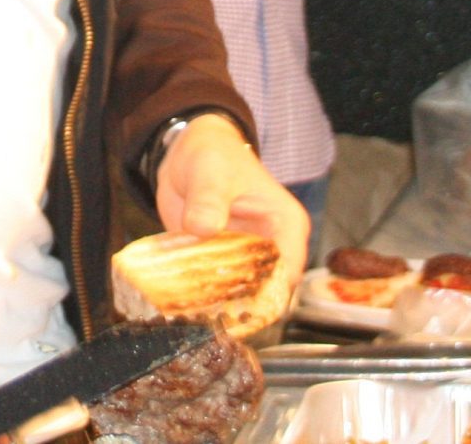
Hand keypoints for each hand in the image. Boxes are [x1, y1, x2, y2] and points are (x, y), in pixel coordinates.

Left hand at [153, 114, 309, 299]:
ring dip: (219, 306)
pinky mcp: (223, 263)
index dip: (268, 295)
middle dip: (241, 307)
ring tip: (194, 316)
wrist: (188, 153)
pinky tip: (183, 306)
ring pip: (241, 295)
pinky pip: (217, 288)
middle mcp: (273, 247)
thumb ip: (208, 199)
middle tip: (210, 318)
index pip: (288, 271)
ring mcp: (247, 258)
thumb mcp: (211, 172)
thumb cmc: (213, 154)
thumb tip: (203, 227)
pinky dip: (202, 297)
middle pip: (266, 291)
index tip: (239, 309)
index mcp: (286, 225)